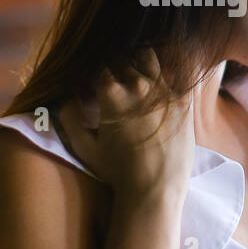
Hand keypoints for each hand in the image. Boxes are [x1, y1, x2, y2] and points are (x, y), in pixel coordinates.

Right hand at [53, 48, 195, 200]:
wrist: (155, 190)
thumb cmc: (116, 172)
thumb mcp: (84, 147)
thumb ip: (69, 118)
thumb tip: (65, 97)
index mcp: (111, 93)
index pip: (98, 66)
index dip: (93, 73)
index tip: (93, 84)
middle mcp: (138, 85)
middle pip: (122, 60)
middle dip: (114, 68)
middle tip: (113, 84)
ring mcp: (163, 90)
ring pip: (147, 58)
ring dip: (138, 63)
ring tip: (135, 78)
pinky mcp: (182, 100)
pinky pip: (173, 75)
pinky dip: (162, 77)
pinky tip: (157, 89)